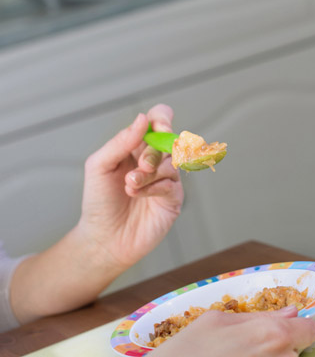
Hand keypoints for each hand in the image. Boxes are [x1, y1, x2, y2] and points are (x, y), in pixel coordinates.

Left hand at [9, 105, 183, 324]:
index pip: (159, 120)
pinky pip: (172, 184)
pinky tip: (137, 195)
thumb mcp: (100, 165)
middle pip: (169, 141)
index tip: (158, 127)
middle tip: (140, 166)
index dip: (163, 119)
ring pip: (171, 163)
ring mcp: (167, 179)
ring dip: (149, 173)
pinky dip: (153, 188)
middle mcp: (155, 160)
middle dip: (153, 152)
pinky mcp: (174, 198)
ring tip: (130, 186)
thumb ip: (121, 141)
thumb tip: (143, 119)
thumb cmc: (99, 202)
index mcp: (137, 146)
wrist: (103, 238)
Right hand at [142, 306, 314, 356]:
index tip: (285, 330)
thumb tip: (290, 312)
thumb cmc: (184, 354)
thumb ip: (259, 316)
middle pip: (296, 350)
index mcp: (272, 333)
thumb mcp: (217, 321)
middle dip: (279, 347)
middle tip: (247, 350)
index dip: (297, 327)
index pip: (310, 329)